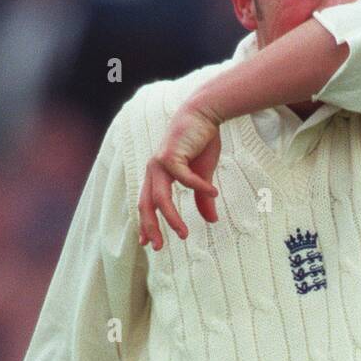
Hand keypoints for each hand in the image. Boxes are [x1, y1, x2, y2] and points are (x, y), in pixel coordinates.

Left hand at [138, 102, 221, 249]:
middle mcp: (154, 170)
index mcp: (157, 175)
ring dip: (171, 218)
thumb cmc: (202, 142)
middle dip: (151, 228)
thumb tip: (211, 221)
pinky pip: (183, 179)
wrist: (205, 113)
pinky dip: (198, 187)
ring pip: (161, 198)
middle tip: (159, 248)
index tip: (147, 243)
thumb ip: (202, 199)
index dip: (146, 224)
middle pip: (147, 205)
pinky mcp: (171, 154)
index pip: (147, 204)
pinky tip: (214, 192)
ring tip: (184, 233)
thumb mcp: (203, 176)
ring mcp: (159, 162)